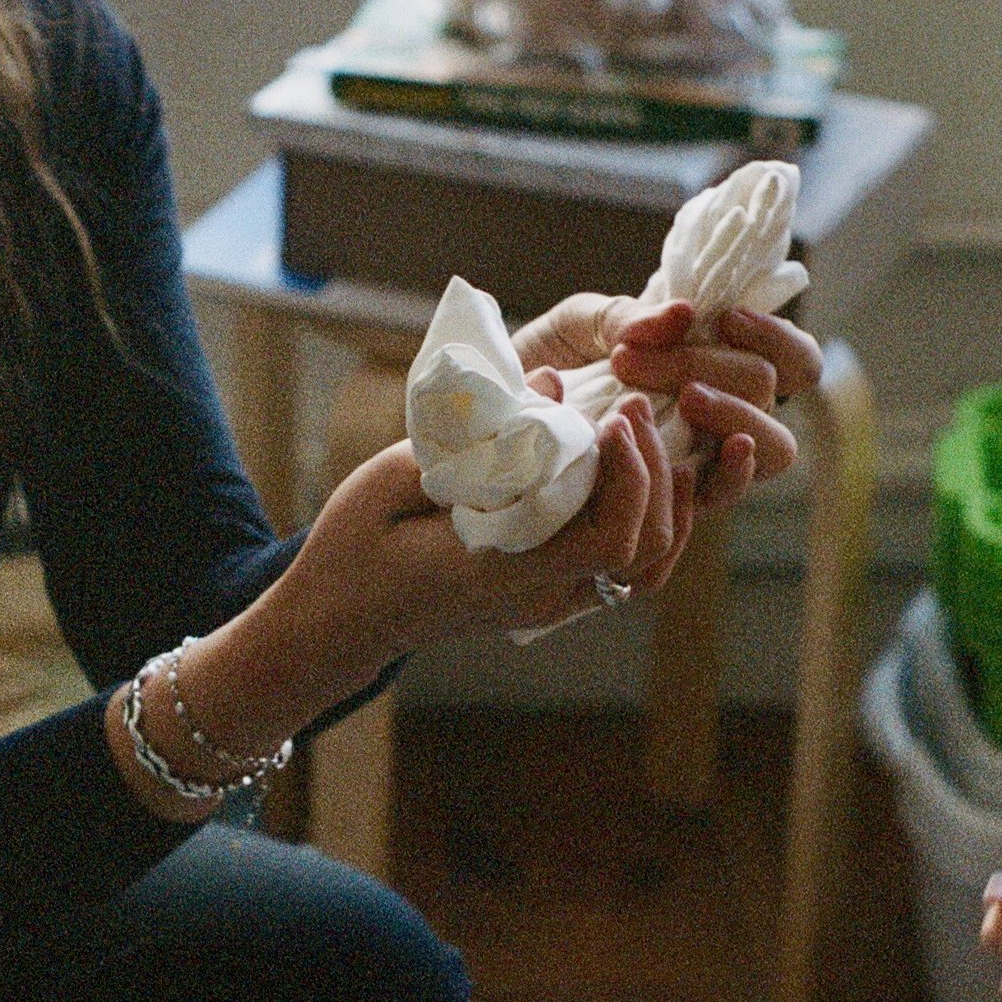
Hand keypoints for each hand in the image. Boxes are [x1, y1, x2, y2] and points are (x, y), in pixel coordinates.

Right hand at [299, 388, 692, 657]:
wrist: (338, 619)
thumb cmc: (353, 549)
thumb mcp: (389, 481)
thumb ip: (472, 437)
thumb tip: (549, 382)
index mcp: (502, 572)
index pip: (608, 542)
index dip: (631, 478)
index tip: (611, 418)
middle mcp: (537, 598)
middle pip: (642, 552)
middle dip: (652, 472)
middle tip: (628, 406)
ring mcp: (547, 605)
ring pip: (645, 568)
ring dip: (663, 500)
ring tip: (645, 436)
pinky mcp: (548, 598)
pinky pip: (624, 570)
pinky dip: (647, 521)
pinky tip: (641, 474)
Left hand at [515, 292, 819, 515]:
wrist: (485, 424)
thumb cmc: (539, 366)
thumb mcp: (575, 327)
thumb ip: (624, 315)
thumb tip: (683, 314)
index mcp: (712, 364)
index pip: (795, 360)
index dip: (778, 339)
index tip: (724, 317)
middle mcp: (720, 415)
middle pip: (774, 395)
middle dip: (717, 365)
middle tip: (635, 359)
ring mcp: (701, 458)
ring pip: (771, 449)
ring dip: (734, 413)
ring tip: (682, 396)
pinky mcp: (671, 502)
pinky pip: (721, 498)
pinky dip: (724, 473)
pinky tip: (693, 451)